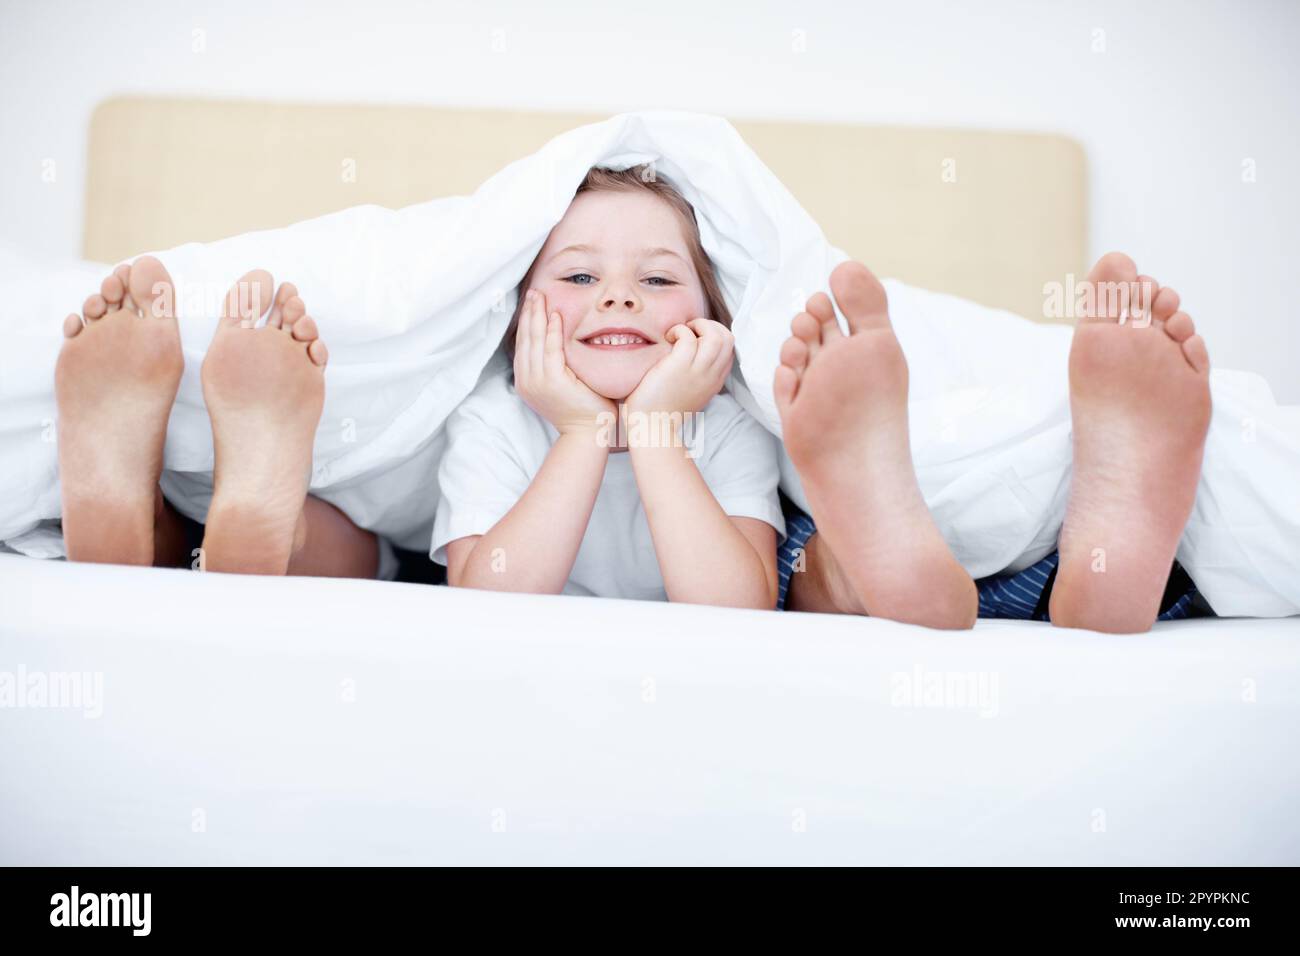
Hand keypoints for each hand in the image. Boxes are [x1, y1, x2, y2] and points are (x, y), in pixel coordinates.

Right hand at [513, 289, 615, 435]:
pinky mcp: (553, 381)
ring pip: (534, 341)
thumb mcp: (563, 385)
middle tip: (534, 292)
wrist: (589, 433)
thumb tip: (559, 344)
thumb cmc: (582, 409)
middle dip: (529, 313)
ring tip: (541, 296)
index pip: (524, 344)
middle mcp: (527, 380)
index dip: (526, 321)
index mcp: (527, 381)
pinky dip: (551, 331)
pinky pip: (550, 350)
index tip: (531, 303)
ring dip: (537, 316)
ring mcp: (537, 381)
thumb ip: (556, 366)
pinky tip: (555, 316)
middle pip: (525, 339)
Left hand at [625, 318, 733, 416]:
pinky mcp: (680, 366)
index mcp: (714, 381)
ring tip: (680, 333)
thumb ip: (696, 378)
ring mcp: (698, 371)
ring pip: (717, 335)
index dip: (714, 338)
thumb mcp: (689, 394)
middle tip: (688, 332)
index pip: (729, 351)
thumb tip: (689, 360)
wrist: (652, 427)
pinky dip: (678, 330)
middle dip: (710, 326)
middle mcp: (711, 375)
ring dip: (698, 325)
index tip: (694, 340)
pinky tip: (667, 339)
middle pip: (729, 338)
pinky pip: (689, 336)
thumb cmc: (662, 411)